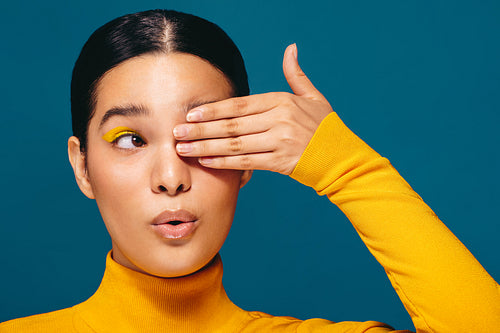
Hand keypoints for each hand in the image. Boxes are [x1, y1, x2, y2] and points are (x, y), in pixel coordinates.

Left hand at [173, 44, 332, 174]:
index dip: (213, 110)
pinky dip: (224, 162)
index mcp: (281, 101)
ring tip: (183, 148)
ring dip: (206, 147)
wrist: (342, 155)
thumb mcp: (313, 96)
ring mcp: (279, 141)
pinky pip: (246, 161)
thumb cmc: (324, 126)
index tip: (190, 114)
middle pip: (232, 125)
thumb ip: (296, 75)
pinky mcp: (280, 161)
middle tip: (176, 132)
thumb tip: (291, 48)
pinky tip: (206, 162)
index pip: (239, 105)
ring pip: (235, 144)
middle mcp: (279, 120)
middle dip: (200, 129)